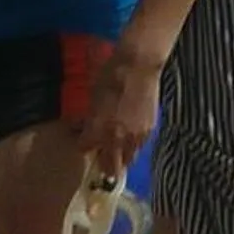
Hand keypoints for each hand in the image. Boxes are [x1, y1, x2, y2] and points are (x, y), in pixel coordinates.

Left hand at [80, 43, 162, 174]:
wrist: (138, 66)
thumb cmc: (109, 77)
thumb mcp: (92, 98)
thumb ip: (91, 118)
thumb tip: (87, 126)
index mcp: (96, 130)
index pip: (85, 148)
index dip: (84, 145)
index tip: (84, 141)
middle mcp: (115, 139)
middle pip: (111, 166)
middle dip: (106, 167)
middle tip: (104, 165)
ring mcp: (135, 136)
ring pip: (129, 159)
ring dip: (122, 157)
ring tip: (119, 151)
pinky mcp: (150, 129)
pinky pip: (140, 145)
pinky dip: (135, 145)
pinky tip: (132, 136)